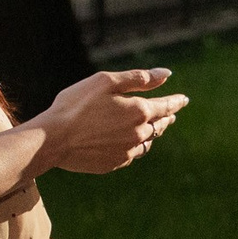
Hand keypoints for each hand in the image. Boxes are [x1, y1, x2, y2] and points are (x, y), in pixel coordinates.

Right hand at [23, 68, 187, 174]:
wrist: (53, 139)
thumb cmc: (76, 105)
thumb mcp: (105, 81)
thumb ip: (139, 78)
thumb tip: (166, 74)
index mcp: (139, 111)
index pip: (165, 106)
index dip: (175, 102)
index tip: (184, 100)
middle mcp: (138, 133)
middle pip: (159, 125)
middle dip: (166, 118)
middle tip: (171, 115)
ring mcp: (126, 151)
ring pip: (147, 142)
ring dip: (152, 133)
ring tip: (154, 129)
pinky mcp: (113, 163)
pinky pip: (131, 154)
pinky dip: (135, 147)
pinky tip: (131, 144)